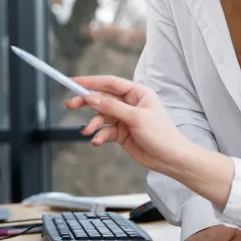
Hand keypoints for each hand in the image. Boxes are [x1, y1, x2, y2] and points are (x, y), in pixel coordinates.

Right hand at [64, 75, 191, 177]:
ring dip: (93, 123)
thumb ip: (112, 107)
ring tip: (87, 131)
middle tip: (70, 105)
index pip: (110, 83)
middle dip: (86, 102)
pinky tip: (97, 141)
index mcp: (138, 93)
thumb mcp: (136, 118)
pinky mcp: (121, 133)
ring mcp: (125, 118)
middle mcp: (130, 103)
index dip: (91, 81)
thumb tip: (91, 98)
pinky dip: (99, 135)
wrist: (170, 158)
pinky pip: (105, 130)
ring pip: (101, 116)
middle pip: (102, 98)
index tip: (73, 81)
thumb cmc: (161, 134)